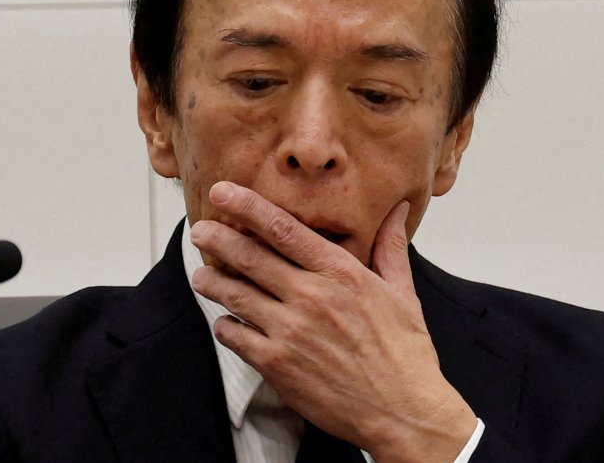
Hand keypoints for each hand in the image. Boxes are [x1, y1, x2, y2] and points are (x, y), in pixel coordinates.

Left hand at [189, 181, 475, 461]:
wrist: (403, 412)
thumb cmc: (404, 354)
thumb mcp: (402, 293)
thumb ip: (390, 247)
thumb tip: (397, 210)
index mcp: (340, 273)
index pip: (282, 228)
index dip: (246, 206)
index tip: (223, 192)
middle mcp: (311, 296)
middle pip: (248, 256)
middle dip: (216, 238)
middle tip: (200, 229)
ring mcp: (291, 331)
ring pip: (234, 294)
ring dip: (211, 280)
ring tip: (202, 275)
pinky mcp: (276, 364)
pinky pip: (235, 335)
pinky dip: (224, 325)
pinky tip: (225, 321)